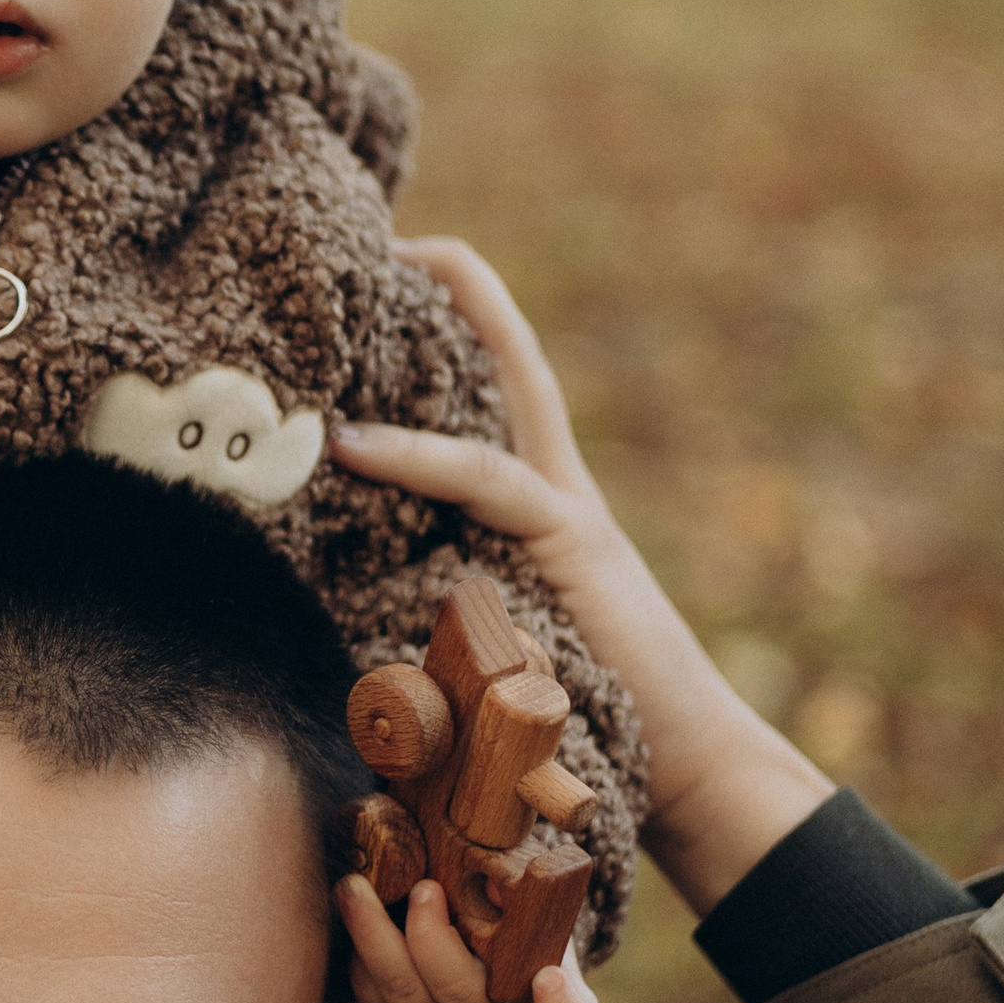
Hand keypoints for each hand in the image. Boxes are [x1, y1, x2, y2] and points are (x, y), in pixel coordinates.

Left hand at [330, 238, 832, 919]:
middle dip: (451, 283)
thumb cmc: (577, 724)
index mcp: (537, 502)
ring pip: (503, 394)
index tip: (387, 269)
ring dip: (429, 347)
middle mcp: (554, 488)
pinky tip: (353, 442)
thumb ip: (430, 601)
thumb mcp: (487, 644)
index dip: (455, 315)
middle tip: (375, 234)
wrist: (682, 768)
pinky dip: (416, 457)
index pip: (500, 381)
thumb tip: (321, 598)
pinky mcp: (570, 547)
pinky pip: (485, 483)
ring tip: (347, 306)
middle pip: (510, 352)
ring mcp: (567, 510)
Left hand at [335, 868, 601, 1002]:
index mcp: (551, 993)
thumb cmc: (507, 903)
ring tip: (353, 887)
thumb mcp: (525, 888)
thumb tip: (491, 882)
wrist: (474, 923)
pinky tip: (356, 911)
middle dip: (430, 939)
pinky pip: (372, 998)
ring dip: (372, 938)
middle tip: (422, 887)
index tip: (548, 979)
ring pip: (403, 999)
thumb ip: (519, 886)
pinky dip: (359, 953)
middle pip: (461, 997)